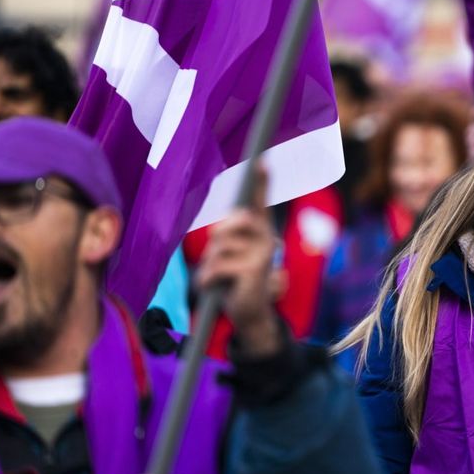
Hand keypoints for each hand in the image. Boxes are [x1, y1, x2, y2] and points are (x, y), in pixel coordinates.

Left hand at [196, 164, 281, 356]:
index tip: (261, 161)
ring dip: (209, 263)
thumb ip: (227, 234)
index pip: (260, 202)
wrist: (248, 312)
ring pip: (220, 246)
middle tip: (216, 258)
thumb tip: (231, 223)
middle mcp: (266, 238)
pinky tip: (212, 286)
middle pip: (229, 223)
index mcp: (260, 230)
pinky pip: (218, 265)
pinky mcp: (254, 270)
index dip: (261, 182)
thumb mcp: (228, 252)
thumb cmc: (234, 278)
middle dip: (216, 241)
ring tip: (216, 277)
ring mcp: (262, 254)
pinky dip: (207, 278)